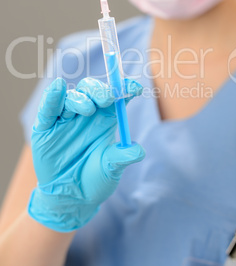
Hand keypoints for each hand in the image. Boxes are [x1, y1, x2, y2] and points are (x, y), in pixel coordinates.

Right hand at [28, 77, 144, 232]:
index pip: (116, 96)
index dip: (125, 88)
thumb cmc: (95, 179)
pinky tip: (58, 87)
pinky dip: (52, 97)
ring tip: (88, 109)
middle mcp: (87, 113)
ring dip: (81, 98)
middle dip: (101, 91)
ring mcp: (66, 118)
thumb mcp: (110, 170)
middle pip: (93, 91)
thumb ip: (121, 158)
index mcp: (106, 118)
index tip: (136, 88)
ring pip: (72, 97)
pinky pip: (48, 108)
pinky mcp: (45, 127)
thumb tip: (139, 151)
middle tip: (109, 98)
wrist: (69, 198)